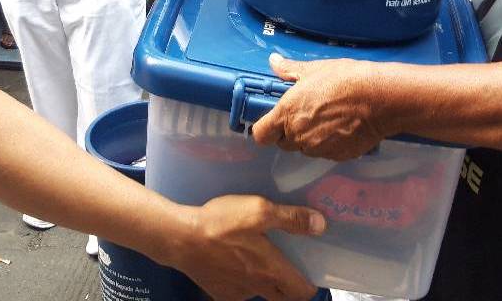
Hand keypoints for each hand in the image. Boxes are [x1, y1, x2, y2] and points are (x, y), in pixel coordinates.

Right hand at [167, 195, 324, 300]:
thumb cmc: (221, 224)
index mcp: (271, 271)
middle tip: (289, 266)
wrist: (181, 239)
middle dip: (289, 287)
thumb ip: (291, 218)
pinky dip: (241, 280)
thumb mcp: (259, 210)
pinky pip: (238, 291)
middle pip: (282, 297)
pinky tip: (233, 261)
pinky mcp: (218, 293)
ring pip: (259, 293)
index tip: (311, 272)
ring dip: (263, 281)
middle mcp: (257, 288)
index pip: (302, 292)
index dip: (310, 285)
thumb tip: (320, 225)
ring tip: (257, 258)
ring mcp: (236, 294)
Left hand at [252, 54, 392, 160]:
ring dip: (310, 138)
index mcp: (287, 114)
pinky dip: (329, 143)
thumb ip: (289, 70)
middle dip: (289, 132)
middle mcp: (298, 135)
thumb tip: (274, 61)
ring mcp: (318, 149)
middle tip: (305, 114)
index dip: (264, 129)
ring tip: (327, 119)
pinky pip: (325, 152)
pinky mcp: (337, 156)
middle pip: (283, 143)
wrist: (380, 99)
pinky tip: (342, 127)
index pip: (261, 135)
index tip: (271, 122)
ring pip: (306, 148)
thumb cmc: (346, 80)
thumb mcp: (315, 69)